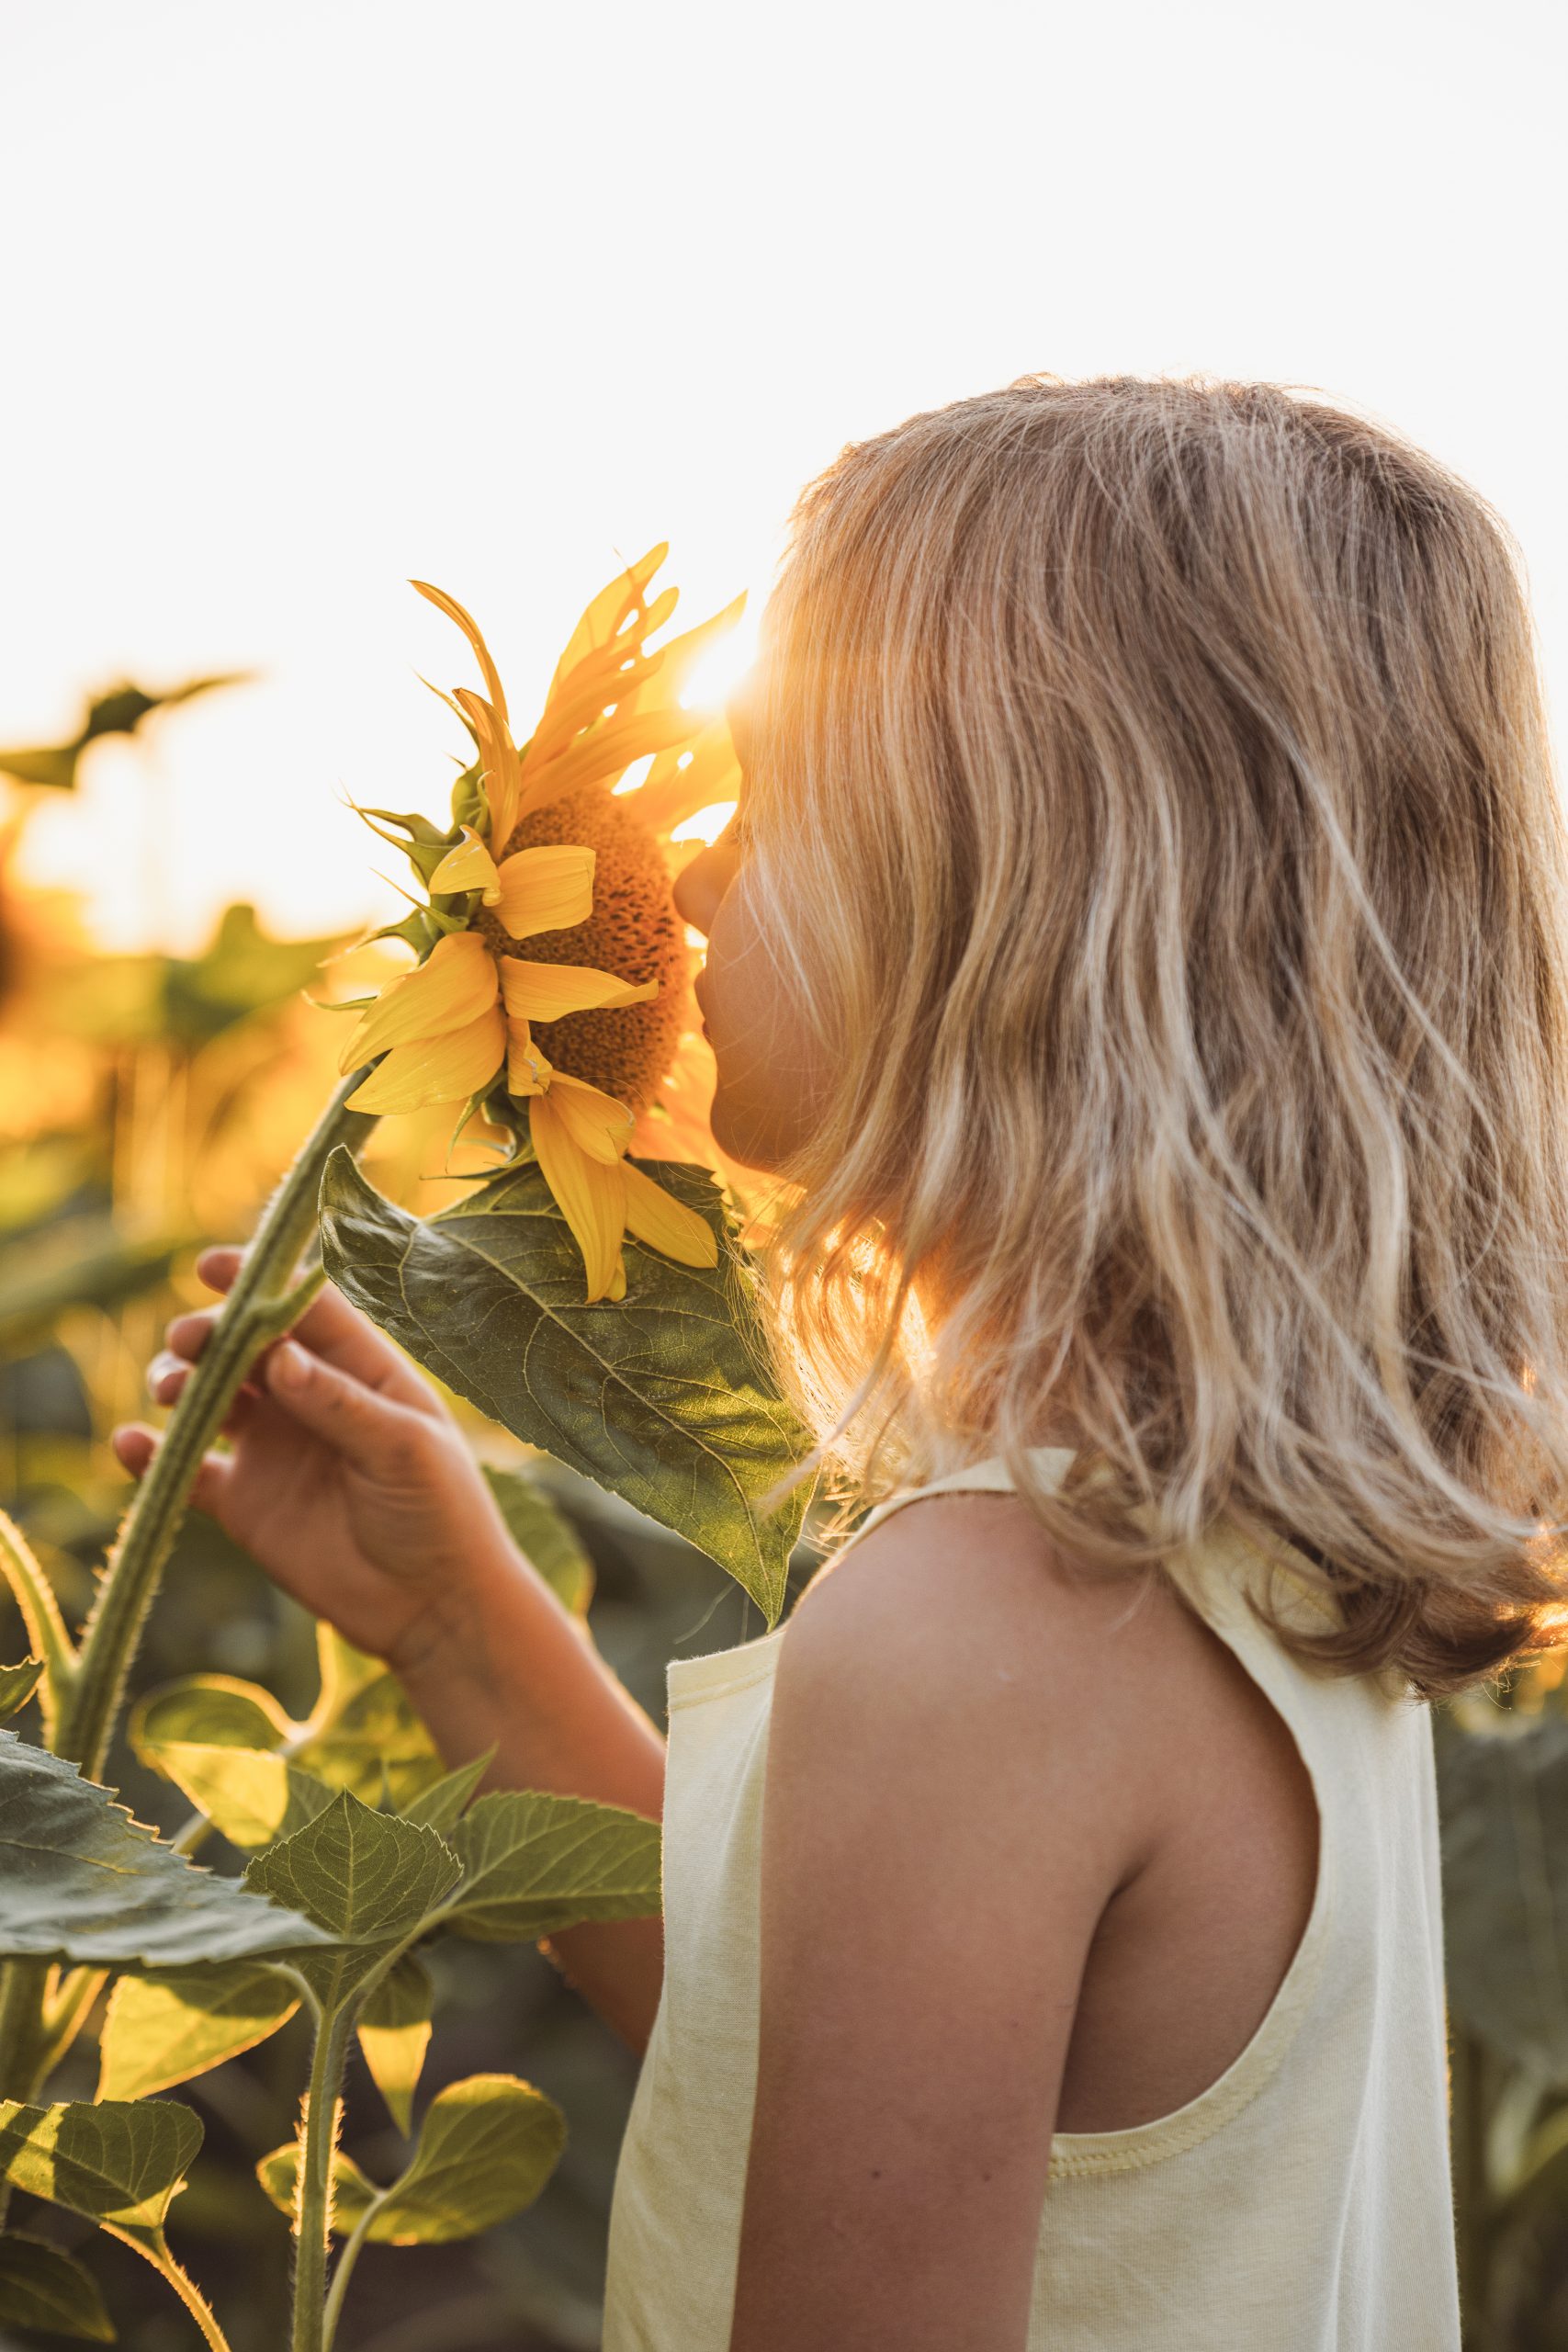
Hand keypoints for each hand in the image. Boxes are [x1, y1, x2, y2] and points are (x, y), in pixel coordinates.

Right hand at [112, 1247, 522, 1674]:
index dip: (258, 1282)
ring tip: (171, 1391)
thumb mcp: (403, 1450)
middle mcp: (308, 1398)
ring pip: (207, 1396)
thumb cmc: (440, 1513)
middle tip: (189, 1342)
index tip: (212, 1267)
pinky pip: (184, 1469)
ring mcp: (272, 1447)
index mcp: (358, 1370)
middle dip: (208, 1334)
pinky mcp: (243, 1501)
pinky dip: (152, 1455)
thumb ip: (341, 1403)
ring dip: (179, 1383)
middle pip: (243, 1346)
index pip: (302, 1309)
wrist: (432, 1608)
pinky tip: (132, 1446)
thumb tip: (280, 1355)